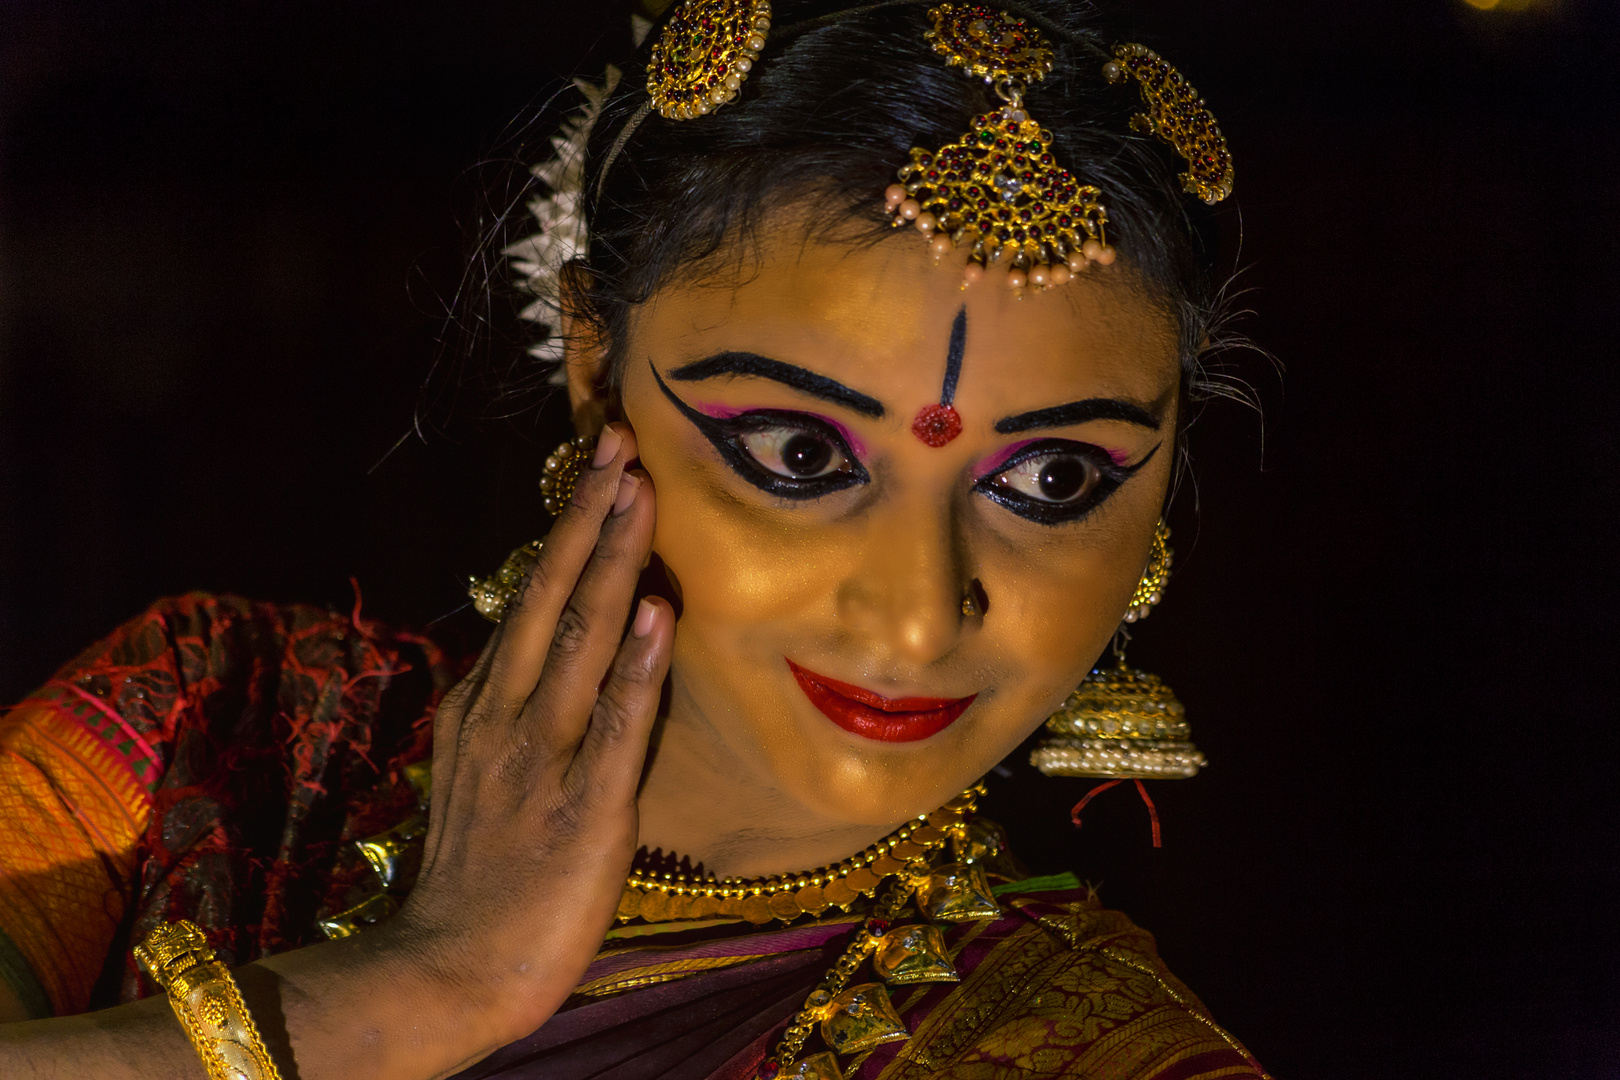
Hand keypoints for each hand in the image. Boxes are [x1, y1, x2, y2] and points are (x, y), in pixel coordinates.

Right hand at [383, 423, 669, 1048]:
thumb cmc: (476, 874)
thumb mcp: (479, 770)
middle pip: (550, 596)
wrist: (447, 969)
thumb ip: (511, 709)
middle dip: (588, 516)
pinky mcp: (585, 807)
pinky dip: (633, 667)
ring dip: (613, 561)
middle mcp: (506, 713)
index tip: (599, 467)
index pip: (532, 599)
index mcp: (483, 702)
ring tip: (640, 491)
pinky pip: (614, 725)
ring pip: (579, 639)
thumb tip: (546, 653)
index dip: (569, 530)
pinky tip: (655, 614)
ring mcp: (542, 757)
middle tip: (619, 443)